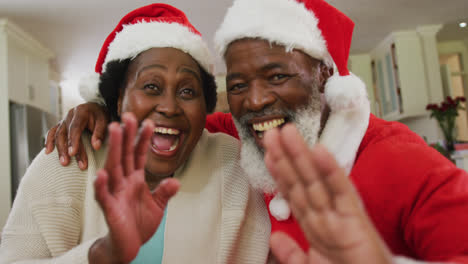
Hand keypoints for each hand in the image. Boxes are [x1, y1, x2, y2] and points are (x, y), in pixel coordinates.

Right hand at [45, 102, 109, 169]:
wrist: (96, 109)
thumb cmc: (100, 116)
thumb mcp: (104, 121)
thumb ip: (100, 133)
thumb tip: (96, 146)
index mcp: (81, 112)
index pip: (75, 128)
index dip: (73, 141)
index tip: (72, 153)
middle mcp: (70, 115)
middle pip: (64, 133)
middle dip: (65, 149)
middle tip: (66, 162)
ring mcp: (64, 120)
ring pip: (57, 134)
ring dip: (59, 149)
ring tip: (63, 162)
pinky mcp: (61, 125)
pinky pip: (52, 132)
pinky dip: (49, 141)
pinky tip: (48, 151)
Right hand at [90, 112, 178, 262]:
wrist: (128, 246)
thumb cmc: (139, 224)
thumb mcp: (158, 206)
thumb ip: (165, 191)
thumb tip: (175, 180)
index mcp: (135, 179)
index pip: (139, 155)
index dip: (143, 139)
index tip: (149, 122)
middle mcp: (124, 182)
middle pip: (124, 155)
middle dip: (127, 135)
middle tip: (127, 115)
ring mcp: (115, 193)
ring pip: (113, 167)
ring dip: (114, 149)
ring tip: (114, 130)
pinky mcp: (109, 208)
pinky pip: (104, 195)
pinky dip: (101, 185)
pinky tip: (101, 173)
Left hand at [264, 124, 391, 263]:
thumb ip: (292, 254)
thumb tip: (275, 237)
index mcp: (314, 223)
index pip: (292, 193)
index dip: (278, 173)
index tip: (267, 154)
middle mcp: (324, 213)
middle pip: (300, 180)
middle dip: (285, 156)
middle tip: (271, 132)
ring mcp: (339, 213)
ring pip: (315, 179)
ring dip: (300, 155)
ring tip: (287, 132)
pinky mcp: (355, 217)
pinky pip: (341, 190)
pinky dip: (331, 170)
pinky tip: (319, 151)